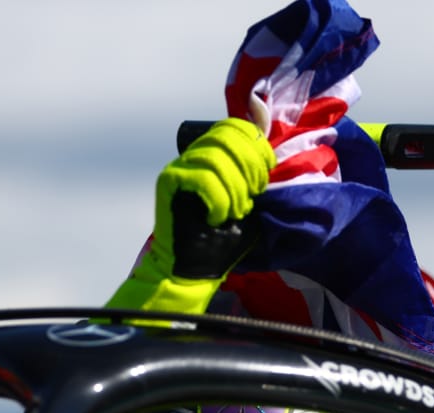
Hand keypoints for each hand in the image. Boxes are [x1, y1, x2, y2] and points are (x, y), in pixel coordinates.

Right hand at [106, 118, 274, 312]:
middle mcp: (194, 155)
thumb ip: (256, 166)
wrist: (194, 269)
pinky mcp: (168, 182)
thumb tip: (265, 121)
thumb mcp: (251, 197)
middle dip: (249, 167)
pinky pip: (202, 178)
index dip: (256, 146)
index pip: (234, 127)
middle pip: (226, 137)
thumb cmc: (224, 238)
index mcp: (214, 154)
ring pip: (214, 158)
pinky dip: (218, 200)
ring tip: (235, 212)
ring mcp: (179, 166)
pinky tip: (217, 218)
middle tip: (251, 197)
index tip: (264, 175)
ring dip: (234, 189)